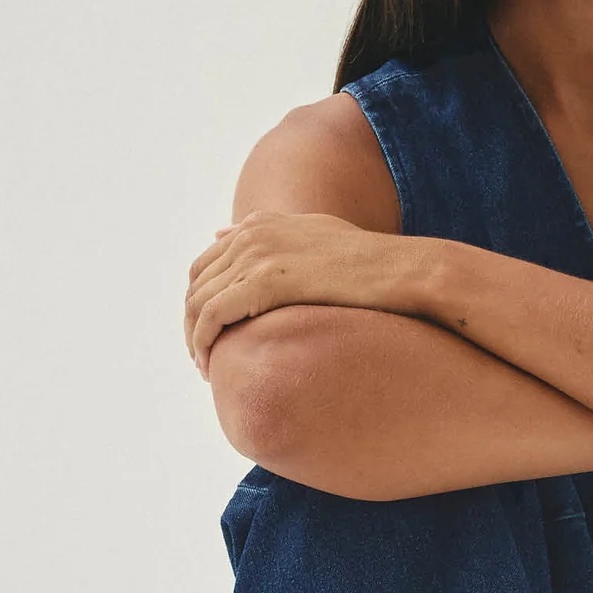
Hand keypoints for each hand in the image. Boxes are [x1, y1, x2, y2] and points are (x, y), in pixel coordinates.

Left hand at [183, 210, 417, 375]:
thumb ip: (271, 233)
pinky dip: (203, 343)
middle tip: (203, 357)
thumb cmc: (371, 263)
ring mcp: (256, 255)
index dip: (200, 301)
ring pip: (197, 302)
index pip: (206, 264)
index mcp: (260, 224)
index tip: (210, 333)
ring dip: (195, 339)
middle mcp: (252, 234)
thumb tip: (223, 232)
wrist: (400, 271)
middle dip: (192, 323)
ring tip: (206, 368)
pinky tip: (212, 367)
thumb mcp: (316, 236)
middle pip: (196, 283)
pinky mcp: (263, 281)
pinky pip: (211, 316)